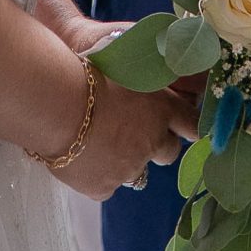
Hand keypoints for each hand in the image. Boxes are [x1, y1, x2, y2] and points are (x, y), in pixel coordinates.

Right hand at [52, 76, 196, 201]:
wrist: (57, 104)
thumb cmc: (89, 73)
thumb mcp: (129, 63)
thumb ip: (150, 77)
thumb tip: (160, 76)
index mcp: (163, 108)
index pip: (192, 124)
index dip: (187, 125)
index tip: (181, 124)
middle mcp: (152, 141)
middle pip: (169, 152)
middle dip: (157, 144)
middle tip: (134, 133)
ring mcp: (129, 168)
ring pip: (136, 170)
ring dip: (125, 160)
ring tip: (100, 142)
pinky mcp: (104, 187)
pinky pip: (106, 186)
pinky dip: (97, 176)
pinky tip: (81, 158)